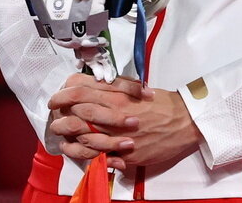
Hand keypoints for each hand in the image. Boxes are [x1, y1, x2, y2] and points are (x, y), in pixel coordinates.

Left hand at [47, 73, 203, 169]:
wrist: (186, 122)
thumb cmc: (163, 103)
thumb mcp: (137, 89)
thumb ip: (115, 87)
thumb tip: (93, 85)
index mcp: (118, 96)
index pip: (80, 92)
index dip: (63, 95)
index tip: (56, 99)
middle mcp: (115, 116)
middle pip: (76, 115)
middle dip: (60, 117)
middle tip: (55, 117)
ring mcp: (119, 136)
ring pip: (82, 138)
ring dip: (68, 137)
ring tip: (62, 136)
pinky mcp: (125, 154)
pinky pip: (97, 157)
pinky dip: (83, 154)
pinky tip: (78, 151)